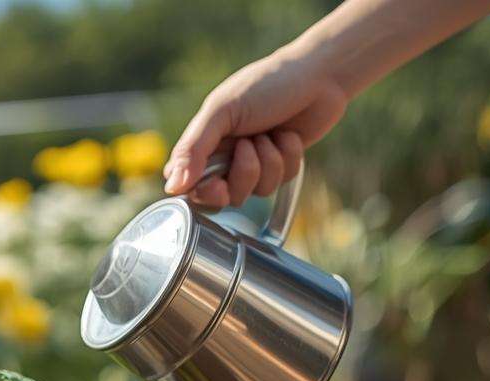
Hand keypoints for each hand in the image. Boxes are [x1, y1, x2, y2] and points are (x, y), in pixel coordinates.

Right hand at [163, 50, 348, 206]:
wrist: (318, 75)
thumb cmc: (266, 84)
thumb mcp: (222, 111)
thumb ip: (193, 148)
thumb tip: (171, 186)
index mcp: (203, 143)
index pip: (188, 186)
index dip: (203, 192)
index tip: (218, 184)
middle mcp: (225, 157)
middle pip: (224, 196)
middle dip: (242, 174)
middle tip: (250, 147)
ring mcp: (253, 164)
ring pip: (255, 191)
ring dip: (268, 162)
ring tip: (271, 133)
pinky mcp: (280, 166)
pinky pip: (280, 182)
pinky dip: (287, 158)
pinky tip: (288, 135)